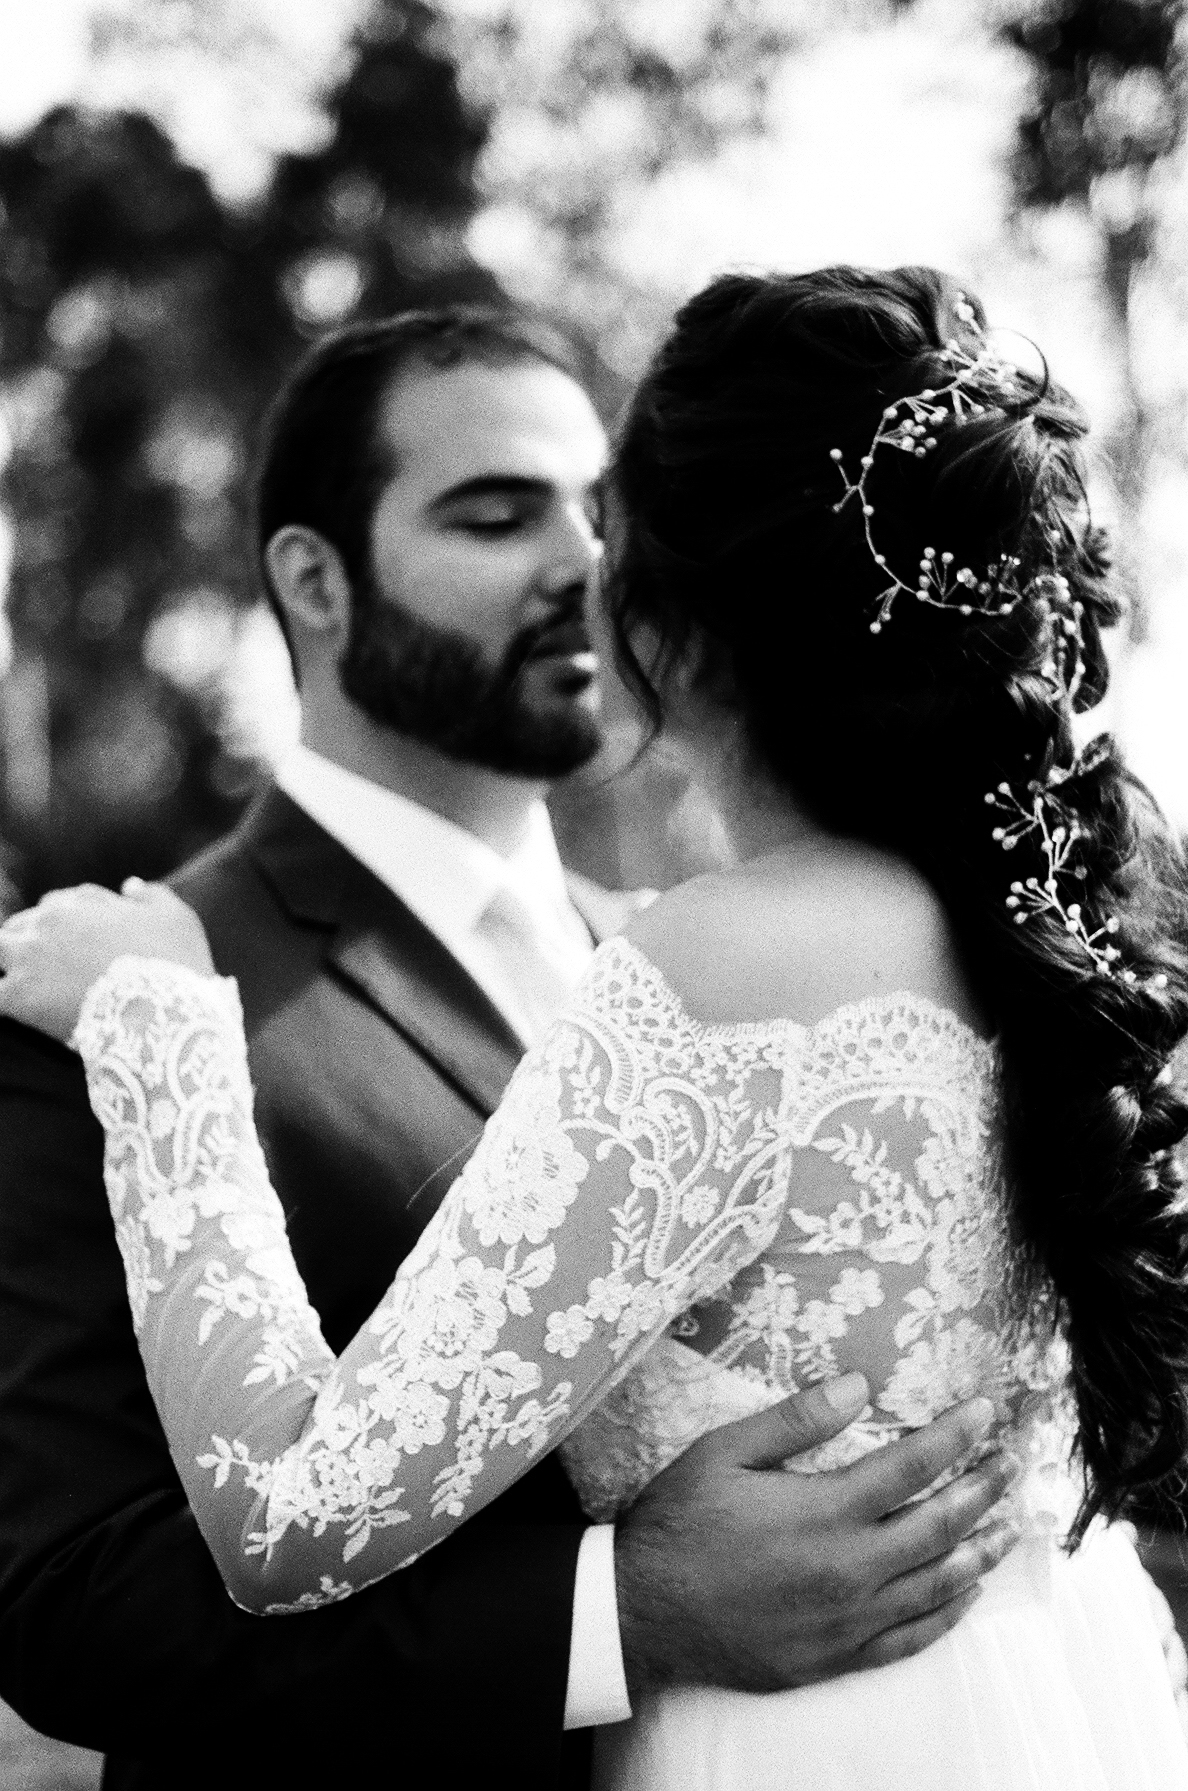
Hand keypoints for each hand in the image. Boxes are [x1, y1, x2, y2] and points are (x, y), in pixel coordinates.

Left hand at [0, 880, 214, 1042]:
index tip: (80, 945)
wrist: (163, 1012)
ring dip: (9, 962)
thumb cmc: (175, 964)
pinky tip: (20, 1009)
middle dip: (31, 939)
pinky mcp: (19, 996)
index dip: (68, 924)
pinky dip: (5, 999)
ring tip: (30, 985)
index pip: (58, 904)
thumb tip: (129, 885)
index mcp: (81, 902)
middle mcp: (49, 922)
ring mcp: (30, 958)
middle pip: (23, 923)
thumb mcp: (178, 917)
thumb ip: (152, 895)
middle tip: (50, 968)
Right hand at [615, 1373, 1018, 1694]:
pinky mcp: (837, 1658)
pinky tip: (966, 1594)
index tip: (987, 1412)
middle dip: (983, 1489)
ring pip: (938, 1585)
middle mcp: (849, 1569)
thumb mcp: (723, 1451)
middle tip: (1012, 1463)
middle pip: (940, 1525)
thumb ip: (794, 1420)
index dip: (956, 1436)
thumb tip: (859, 1385)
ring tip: (1009, 1526)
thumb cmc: (679, 1522)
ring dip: (980, 1552)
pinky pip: (912, 1639)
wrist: (642, 1614)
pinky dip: (949, 1614)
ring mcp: (848, 1620)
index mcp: (825, 1512)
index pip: (913, 1466)